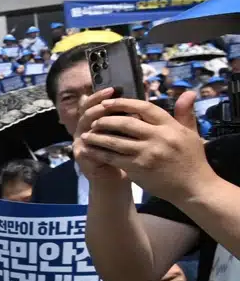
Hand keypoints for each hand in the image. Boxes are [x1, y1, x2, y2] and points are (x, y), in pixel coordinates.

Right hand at [72, 88, 130, 186]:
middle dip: (99, 101)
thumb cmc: (124, 155)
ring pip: (85, 123)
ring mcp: (80, 141)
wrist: (115, 179)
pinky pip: (87, 142)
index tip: (114, 89)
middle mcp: (84, 129)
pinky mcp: (81, 154)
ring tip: (111, 111)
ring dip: (98, 116)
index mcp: (93, 121)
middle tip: (111, 96)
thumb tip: (142, 97)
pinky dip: (98, 137)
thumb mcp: (128, 133)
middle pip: (86, 110)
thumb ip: (130, 117)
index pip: (92, 103)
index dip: (99, 95)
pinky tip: (111, 134)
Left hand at [79, 92, 211, 203]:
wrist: (194, 187)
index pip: (144, 108)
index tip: (107, 102)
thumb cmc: (192, 160)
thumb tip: (187, 93)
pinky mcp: (138, 168)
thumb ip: (185, 113)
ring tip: (87, 134)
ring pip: (115, 141)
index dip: (123, 103)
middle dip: (106, 120)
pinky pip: (112, 157)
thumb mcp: (191, 134)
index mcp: (171, 126)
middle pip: (125, 123)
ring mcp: (147, 153)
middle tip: (94, 120)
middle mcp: (158, 137)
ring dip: (97, 137)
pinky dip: (99, 153)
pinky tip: (90, 150)